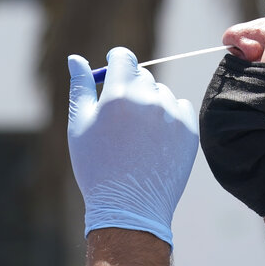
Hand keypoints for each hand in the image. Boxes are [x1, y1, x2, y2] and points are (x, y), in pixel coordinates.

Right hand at [67, 47, 197, 245]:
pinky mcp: (189, 131)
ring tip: (136, 136)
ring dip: (150, 104)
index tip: (114, 67)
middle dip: (131, 86)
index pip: (124, 57)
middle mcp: (149, 100)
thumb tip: (75, 58)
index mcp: (118, 95)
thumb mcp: (79, 126)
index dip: (117, 60)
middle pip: (143, 75)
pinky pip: (180, 109)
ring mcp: (172, 115)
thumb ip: (79, 87)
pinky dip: (169, 118)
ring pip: (161, 94)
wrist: (128, 208)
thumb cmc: (96, 168)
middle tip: (121, 116)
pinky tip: (154, 141)